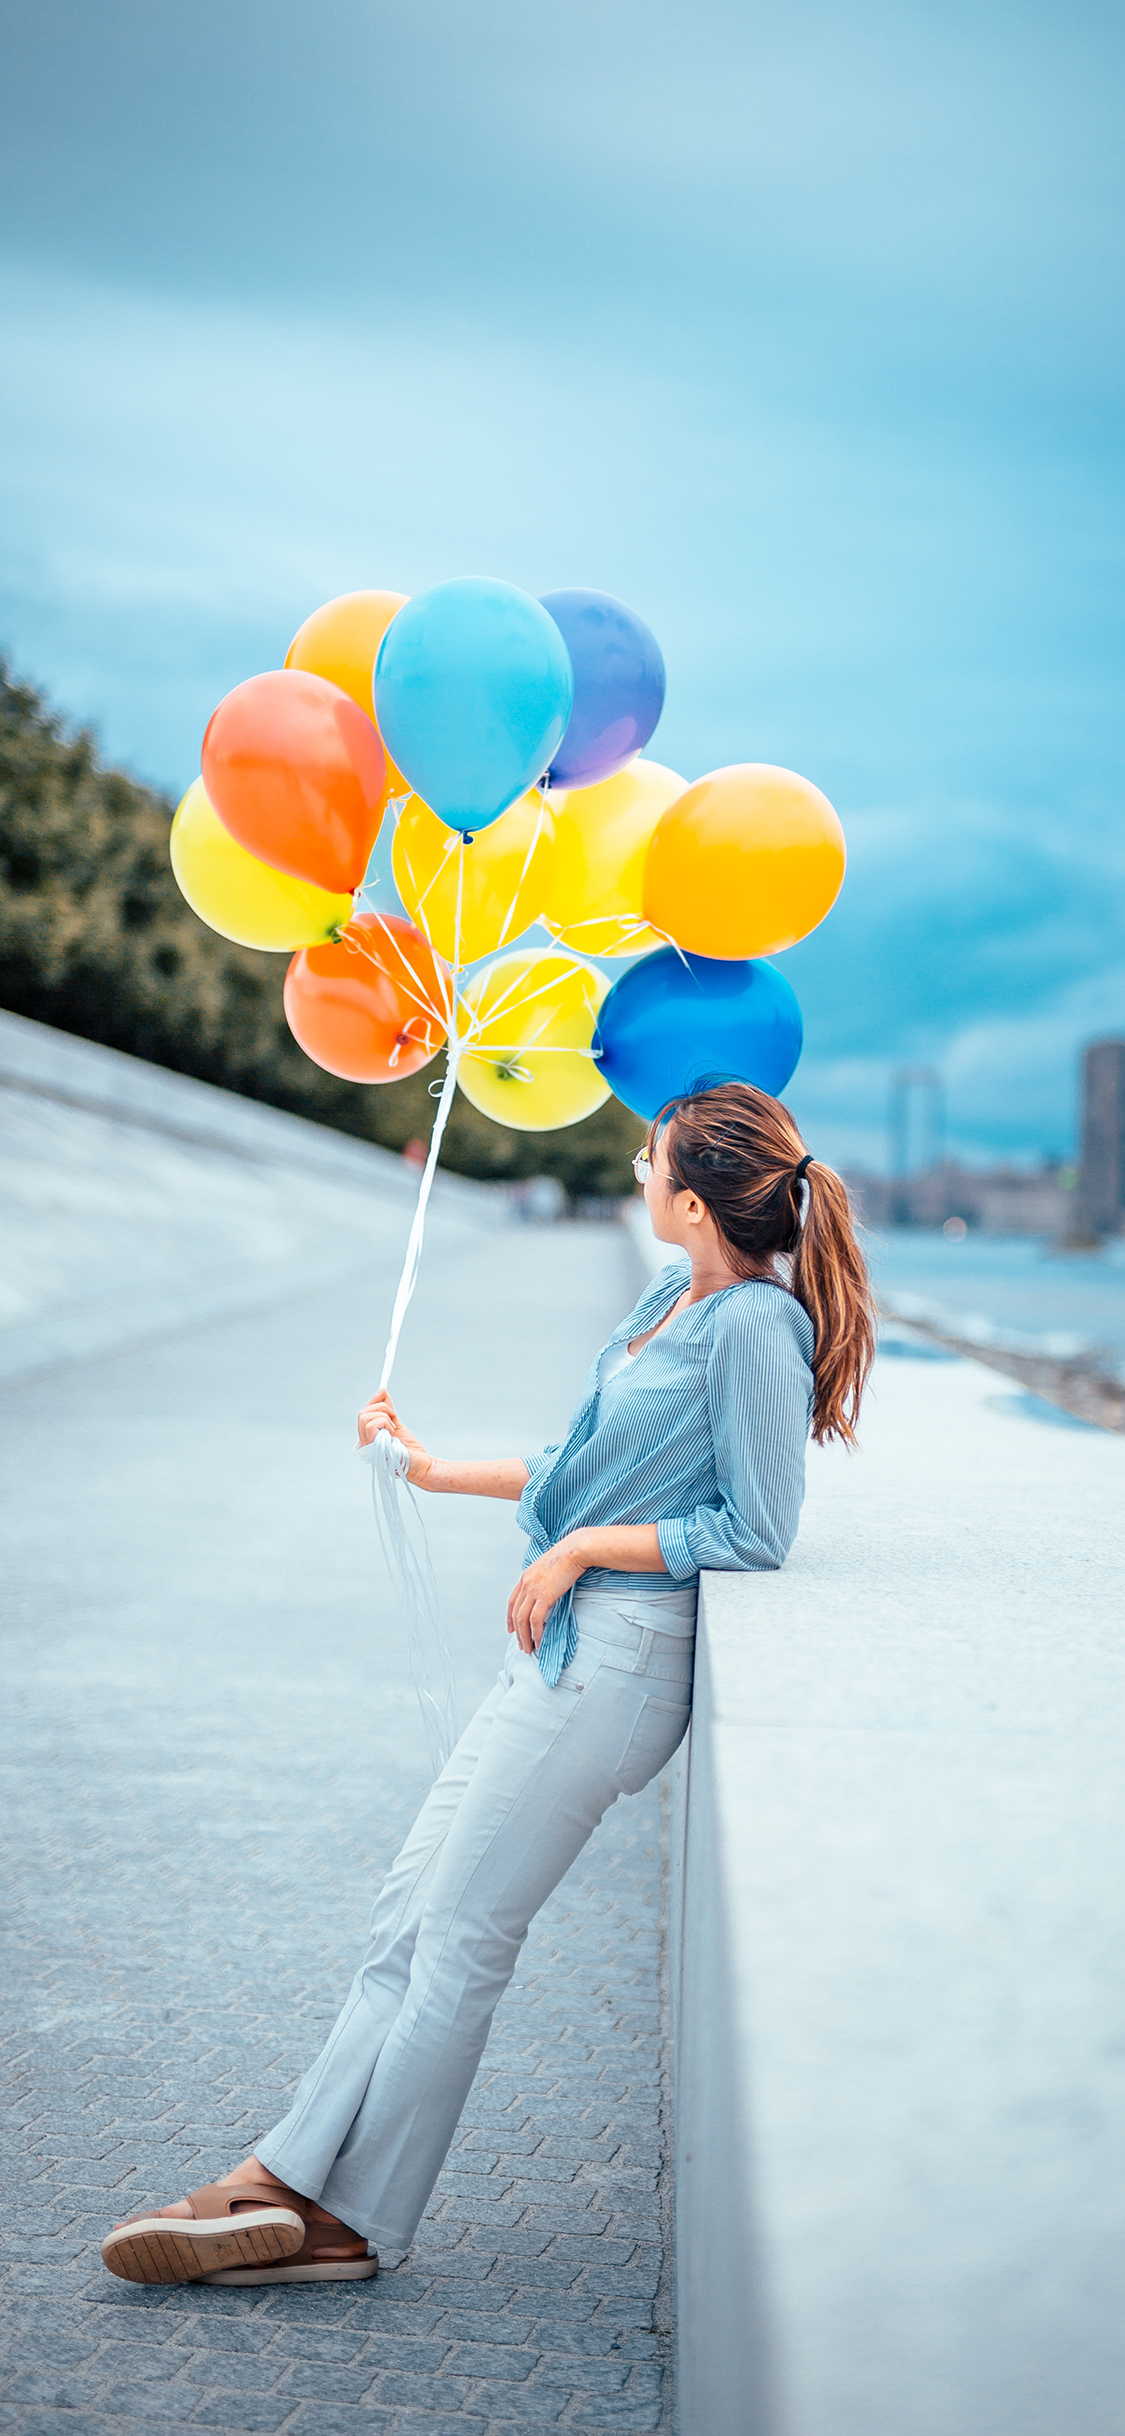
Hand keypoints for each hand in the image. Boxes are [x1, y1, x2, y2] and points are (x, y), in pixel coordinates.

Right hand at [356, 1389, 433, 1486]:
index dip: (373, 1401)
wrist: (421, 1464)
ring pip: (364, 1417)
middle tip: (395, 1415)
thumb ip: (388, 1411)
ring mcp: (367, 1446)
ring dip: (383, 1415)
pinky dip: (384, 1421)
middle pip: (361, 1413)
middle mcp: (364, 1443)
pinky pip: (371, 1424)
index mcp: (368, 1438)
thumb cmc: (410, 1450)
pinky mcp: (373, 1446)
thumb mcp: (397, 1424)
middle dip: (380, 1407)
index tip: (383, 1391)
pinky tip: (393, 1431)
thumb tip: (383, 1392)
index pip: (363, 1415)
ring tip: (394, 1426)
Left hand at [507, 1539, 587, 1653]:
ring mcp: (533, 1590)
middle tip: (523, 1645)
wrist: (574, 1550)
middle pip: (515, 1613)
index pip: (512, 1601)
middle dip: (517, 1632)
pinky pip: (535, 1619)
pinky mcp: (544, 1596)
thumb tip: (549, 1591)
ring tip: (529, 1649)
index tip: (511, 1629)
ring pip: (522, 1619)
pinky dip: (536, 1633)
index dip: (510, 1617)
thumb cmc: (568, 1557)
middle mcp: (526, 1584)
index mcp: (526, 1577)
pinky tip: (539, 1641)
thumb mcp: (549, 1567)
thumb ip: (544, 1580)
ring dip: (525, 1637)